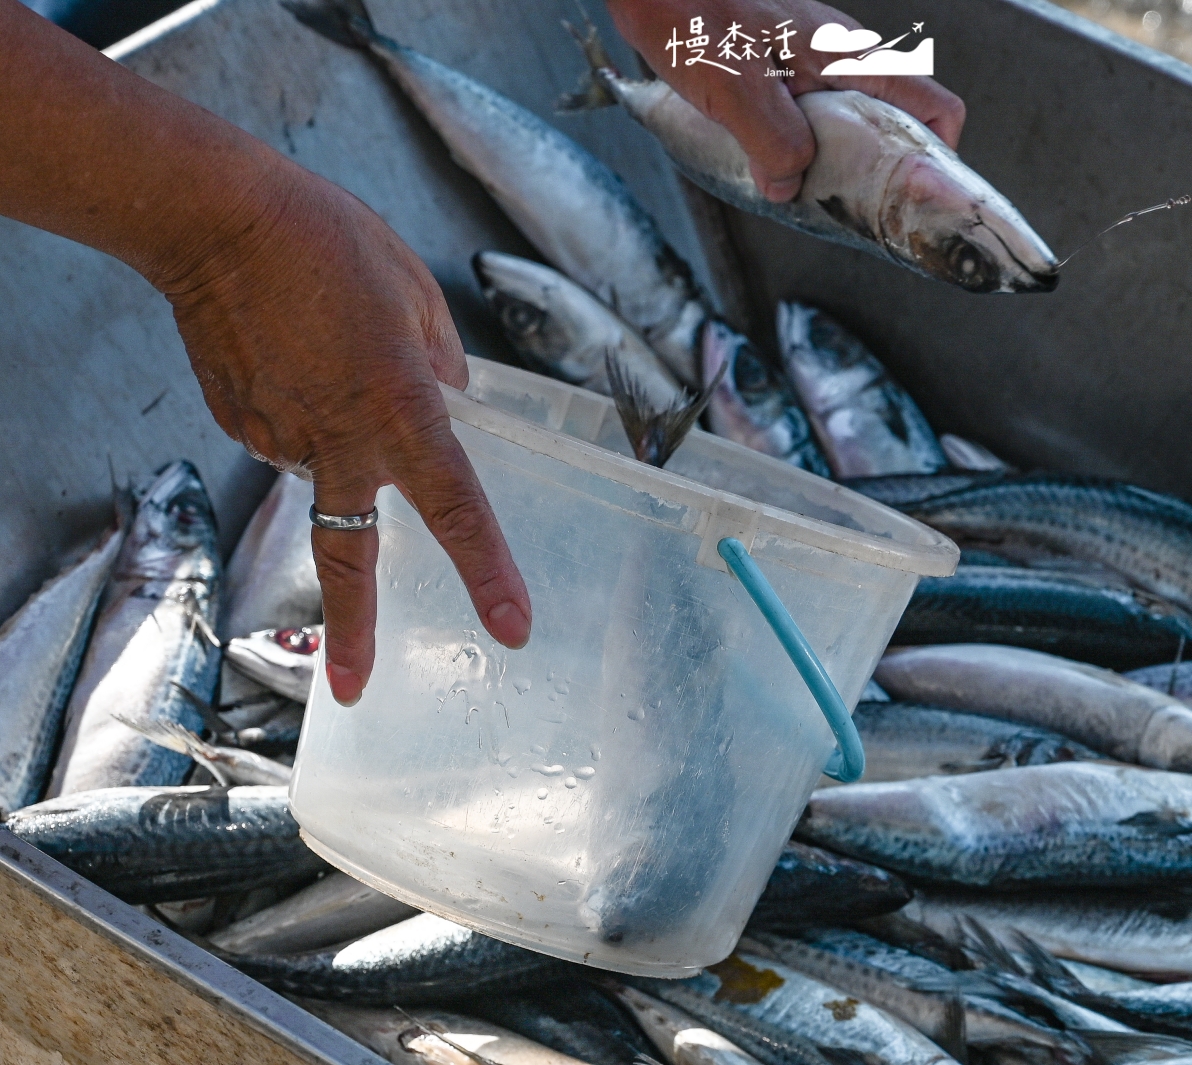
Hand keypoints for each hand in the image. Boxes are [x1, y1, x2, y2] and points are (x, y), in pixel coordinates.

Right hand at [162, 157, 531, 704]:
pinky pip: (284, 435)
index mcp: (400, 410)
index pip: (459, 511)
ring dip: (332, 437)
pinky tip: (290, 355)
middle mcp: (338, 440)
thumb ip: (441, 362)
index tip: (511, 628)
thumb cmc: (325, 240)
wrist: (213, 218)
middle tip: (354, 685)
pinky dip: (297, 410)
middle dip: (353, 630)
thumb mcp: (414, 293)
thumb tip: (451, 398)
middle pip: (349, 556)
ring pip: (320, 470)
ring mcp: (280, 437)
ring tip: (321, 350)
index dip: (489, 574)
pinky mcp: (239, 423)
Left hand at [606, 0, 966, 200]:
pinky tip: (758, 160)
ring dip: (826, 160)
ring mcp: (811, 60)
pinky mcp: (780, 66)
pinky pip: (806, 115)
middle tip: (838, 205)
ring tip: (793, 188)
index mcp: (847, 57)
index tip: (910, 195)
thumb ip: (773, 143)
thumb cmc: (690, 13)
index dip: (937, 156)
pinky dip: (792, 144)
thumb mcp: (735, 89)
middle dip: (873, 171)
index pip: (932, 105)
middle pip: (891, 122)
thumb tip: (791, 186)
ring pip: (846, 122)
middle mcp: (840, 57)